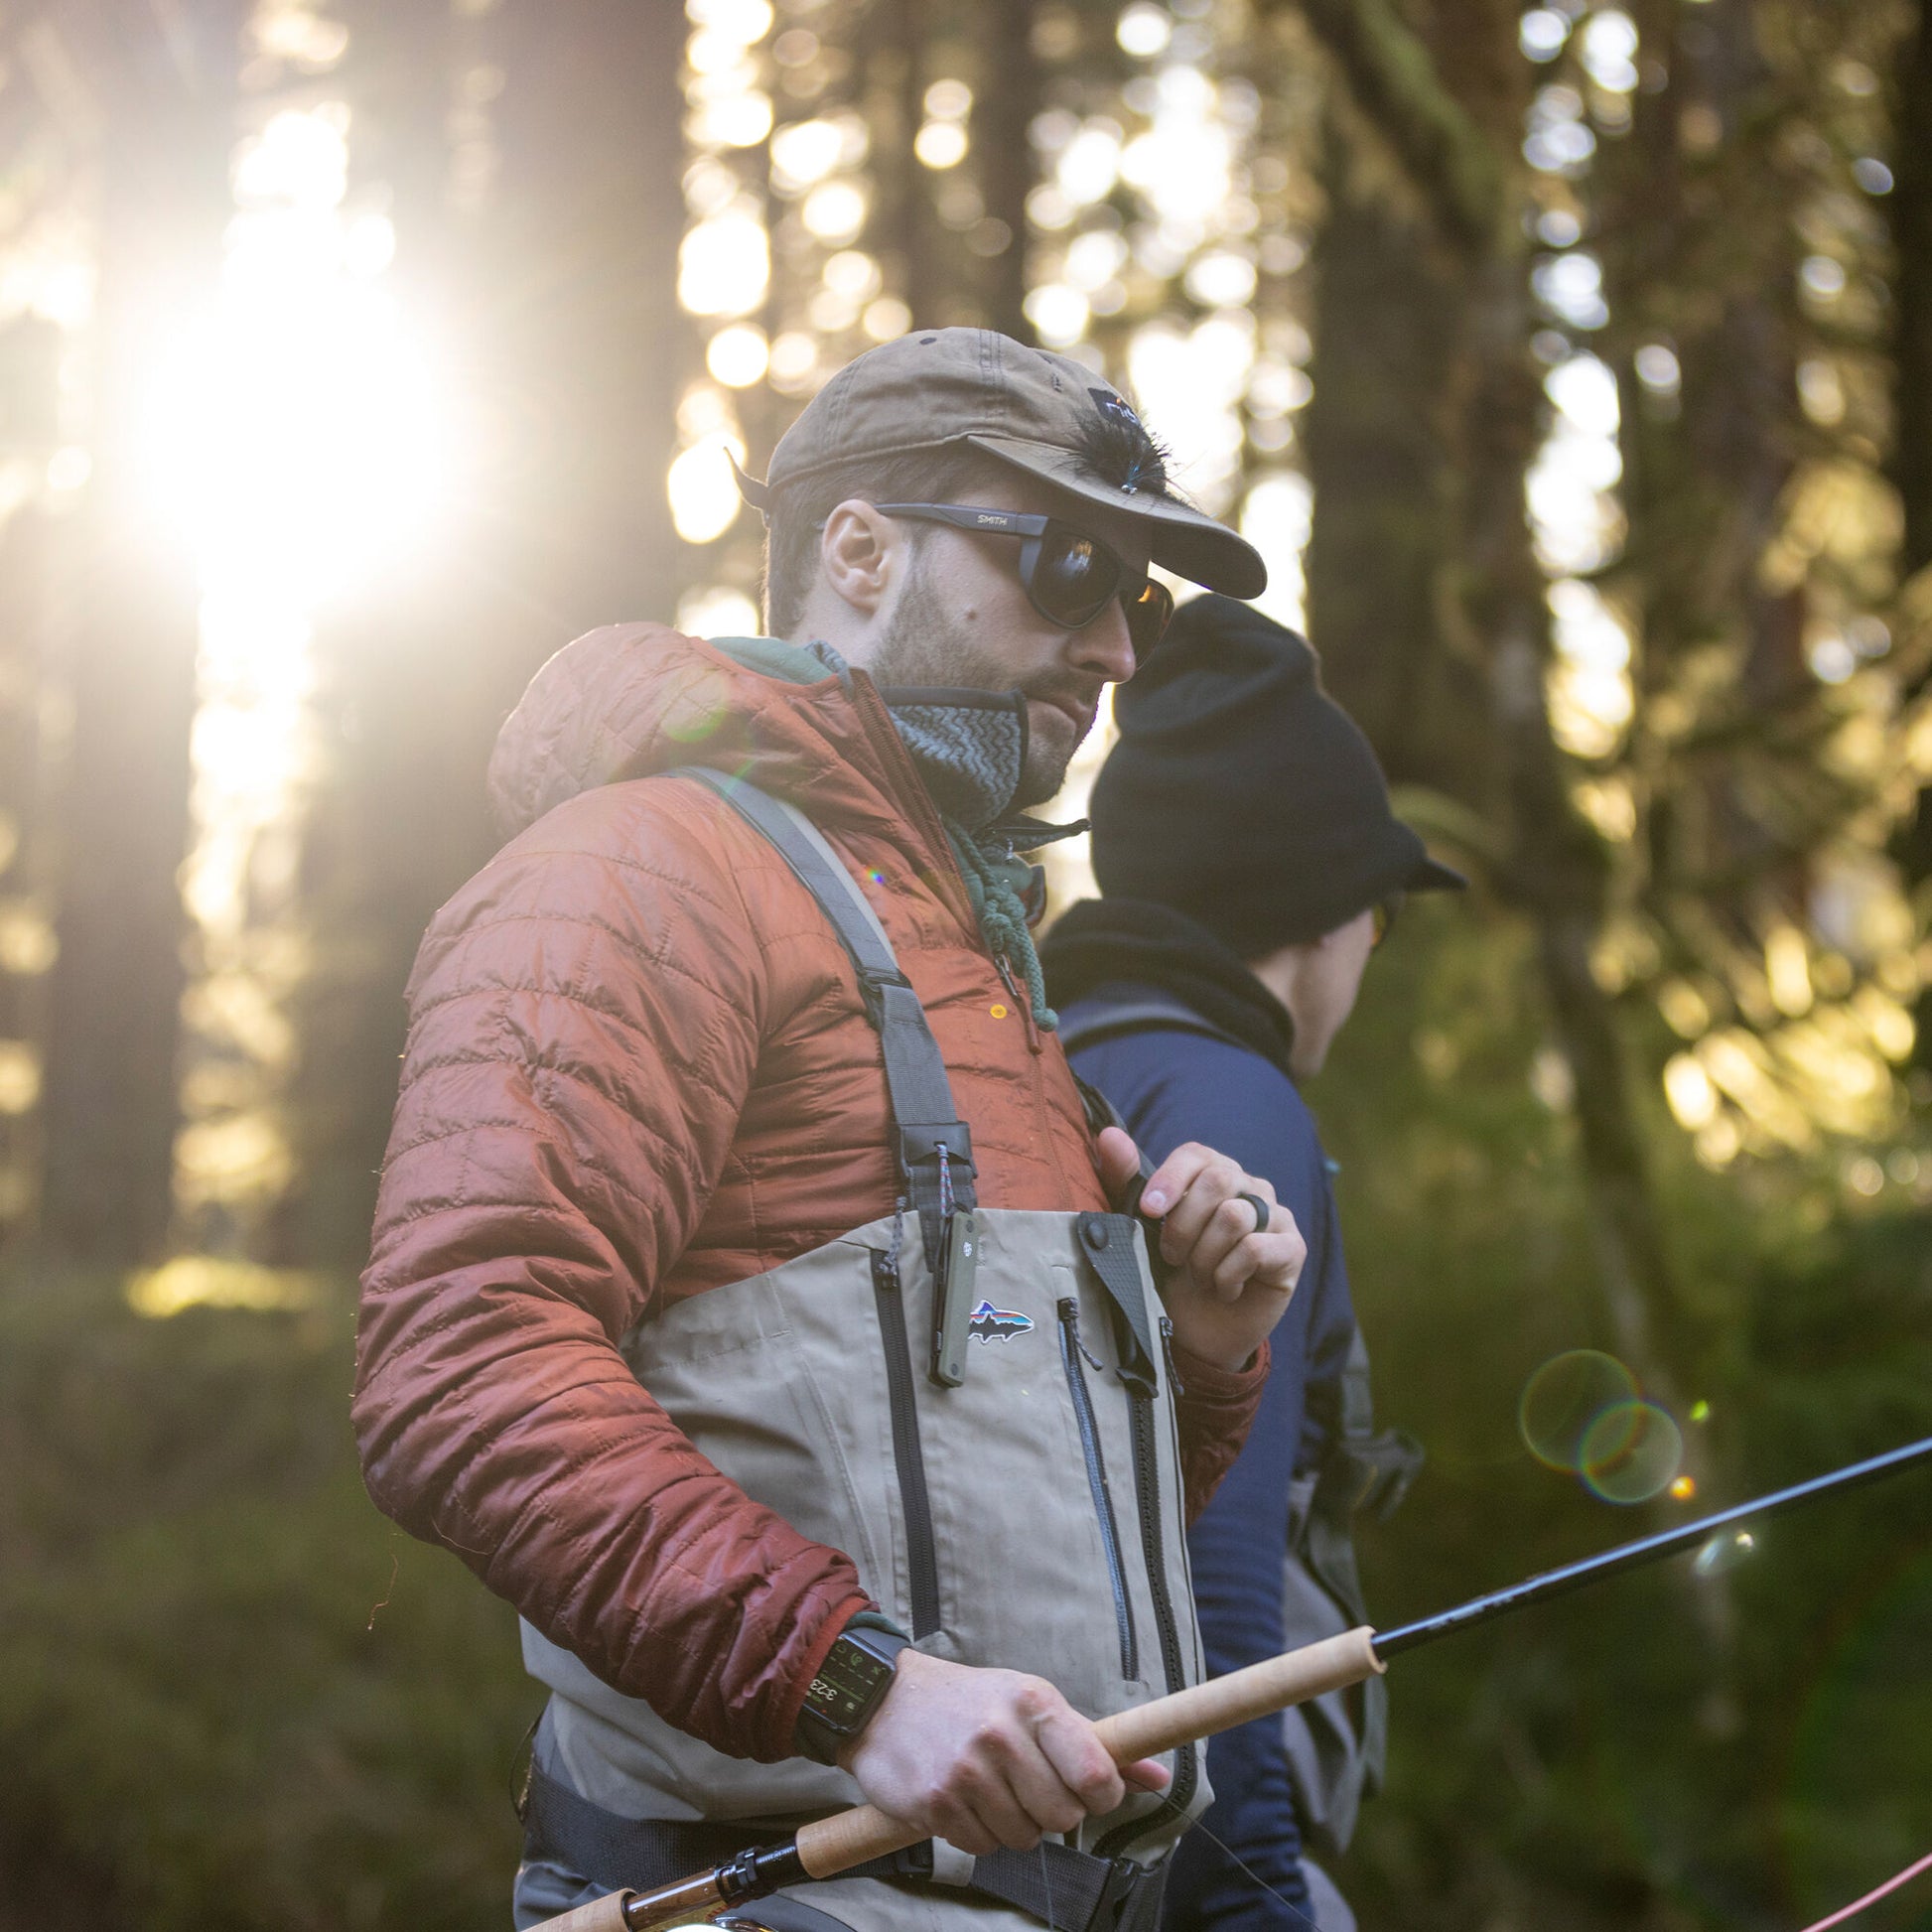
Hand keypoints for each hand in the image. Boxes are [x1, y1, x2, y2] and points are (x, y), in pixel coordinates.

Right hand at [839, 1650, 1168, 1854]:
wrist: (884, 1699)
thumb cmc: (972, 1701)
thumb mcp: (1033, 1704)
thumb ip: (1095, 1744)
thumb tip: (1160, 1778)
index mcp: (1034, 1703)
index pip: (1096, 1773)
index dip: (1102, 1795)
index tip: (1089, 1791)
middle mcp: (1001, 1734)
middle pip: (1064, 1816)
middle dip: (1052, 1811)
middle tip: (1027, 1785)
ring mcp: (966, 1771)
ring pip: (1025, 1838)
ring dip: (1014, 1825)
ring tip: (992, 1789)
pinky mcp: (935, 1804)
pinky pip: (981, 1847)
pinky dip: (977, 1833)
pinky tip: (962, 1800)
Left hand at [1097, 1128, 1303, 1371]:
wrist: (1195, 1334)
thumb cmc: (1170, 1275)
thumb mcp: (1140, 1230)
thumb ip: (1125, 1181)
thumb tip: (1109, 1136)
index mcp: (1214, 1174)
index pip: (1197, 1154)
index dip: (1170, 1179)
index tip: (1148, 1211)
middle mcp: (1250, 1188)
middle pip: (1218, 1180)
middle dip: (1183, 1226)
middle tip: (1173, 1258)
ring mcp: (1276, 1216)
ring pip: (1234, 1216)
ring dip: (1205, 1256)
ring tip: (1200, 1277)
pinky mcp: (1292, 1249)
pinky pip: (1255, 1249)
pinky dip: (1228, 1276)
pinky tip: (1224, 1290)